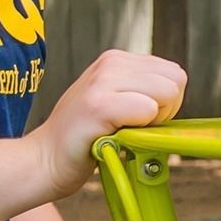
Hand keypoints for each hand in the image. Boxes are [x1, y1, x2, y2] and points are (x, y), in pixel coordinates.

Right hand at [30, 49, 186, 201]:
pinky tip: (112, 137)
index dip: (166, 102)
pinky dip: (139, 129)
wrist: (43, 160)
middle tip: (132, 128)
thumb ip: (141, 89)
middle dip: (165, 110)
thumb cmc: (84, 137)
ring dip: (152, 120)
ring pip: (167, 92)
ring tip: (121, 131)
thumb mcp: (114, 99)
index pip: (174, 72)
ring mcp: (102, 81)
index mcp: (117, 59)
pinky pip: (147, 110)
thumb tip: (177, 90)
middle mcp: (110, 63)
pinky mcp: (98, 105)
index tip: (138, 119)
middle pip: (176, 80)